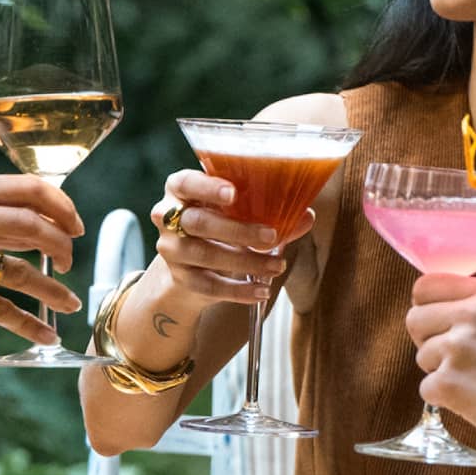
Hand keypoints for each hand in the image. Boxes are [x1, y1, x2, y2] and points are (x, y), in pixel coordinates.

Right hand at [0, 175, 82, 344]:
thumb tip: (43, 217)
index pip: (30, 189)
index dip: (63, 208)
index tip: (75, 227)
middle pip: (33, 226)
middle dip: (62, 247)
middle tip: (68, 263)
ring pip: (22, 272)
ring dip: (53, 290)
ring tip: (69, 304)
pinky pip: (1, 308)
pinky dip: (29, 323)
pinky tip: (46, 333)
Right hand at [152, 167, 305, 305]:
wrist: (191, 266)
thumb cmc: (220, 223)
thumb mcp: (238, 211)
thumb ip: (270, 211)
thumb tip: (307, 216)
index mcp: (180, 189)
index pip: (184, 183)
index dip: (207, 188)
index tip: (233, 193)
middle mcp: (168, 218)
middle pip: (198, 222)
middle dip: (237, 230)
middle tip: (272, 236)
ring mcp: (172, 250)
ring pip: (205, 255)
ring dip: (245, 262)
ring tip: (276, 266)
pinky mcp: (180, 278)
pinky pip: (208, 286)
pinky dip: (237, 291)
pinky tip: (261, 291)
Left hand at [404, 277, 475, 446]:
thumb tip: (433, 303)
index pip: (424, 286)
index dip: (426, 308)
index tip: (440, 324)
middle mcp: (472, 314)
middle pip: (414, 320)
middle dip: (429, 341)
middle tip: (461, 358)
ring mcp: (458, 348)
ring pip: (421, 356)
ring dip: (440, 371)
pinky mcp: (448, 381)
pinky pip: (426, 388)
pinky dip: (445, 398)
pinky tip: (474, 398)